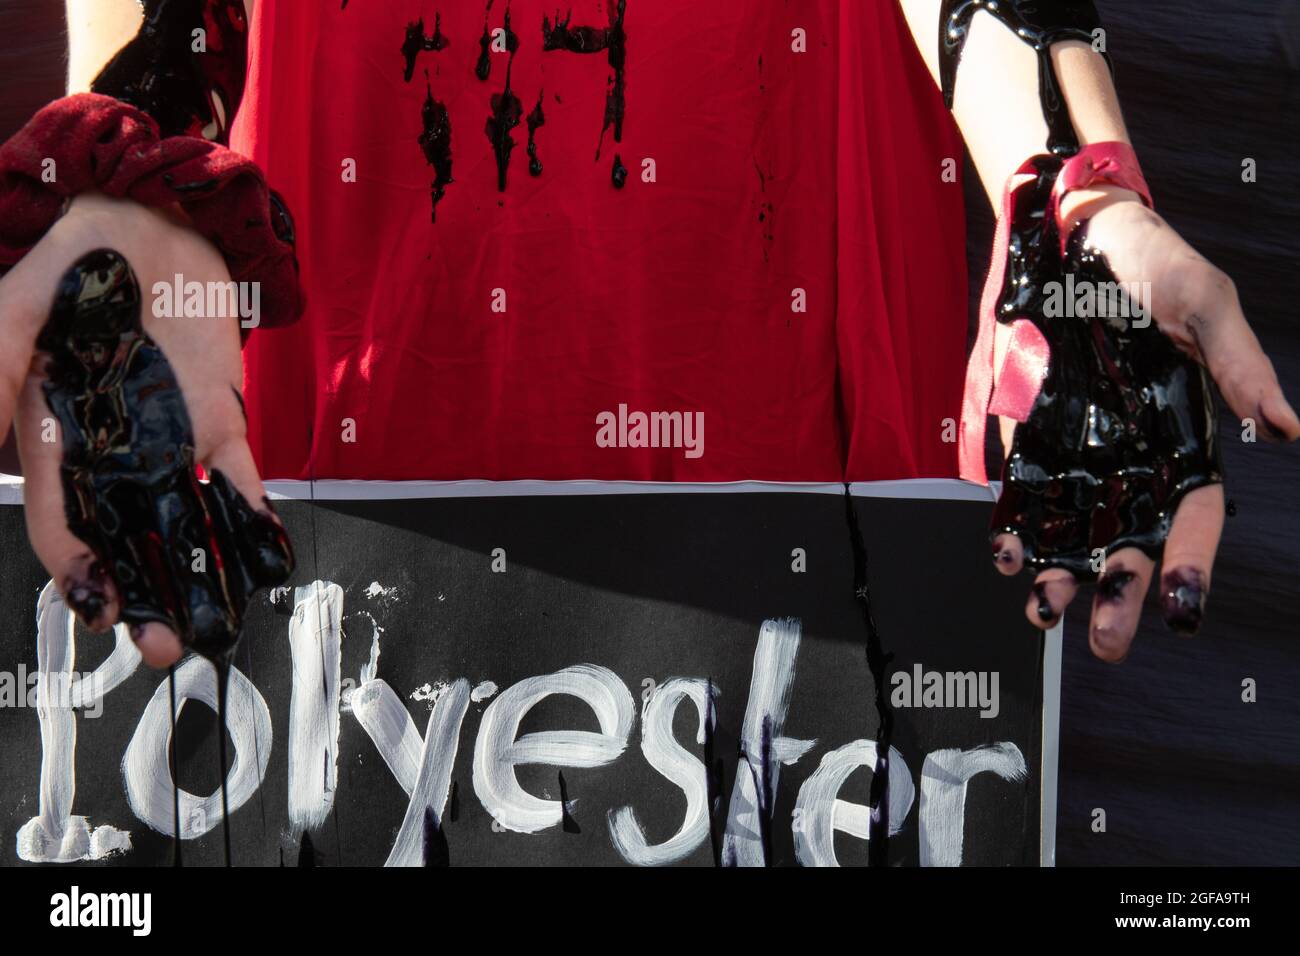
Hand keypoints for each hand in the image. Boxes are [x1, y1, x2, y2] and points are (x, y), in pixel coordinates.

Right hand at [0, 194, 291, 667]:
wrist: (150, 223)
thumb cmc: (72, 267)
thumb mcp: (11, 318)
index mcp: (56, 442)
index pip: (64, 523)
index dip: (80, 570)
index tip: (100, 610)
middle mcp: (114, 457)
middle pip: (129, 543)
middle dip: (146, 596)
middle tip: (165, 646)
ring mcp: (170, 445)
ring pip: (185, 525)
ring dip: (201, 575)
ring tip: (218, 624)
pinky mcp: (221, 424)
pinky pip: (239, 480)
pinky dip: (255, 519)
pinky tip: (269, 561)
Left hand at [990, 187, 1298, 661]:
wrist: (1068, 236)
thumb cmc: (1151, 263)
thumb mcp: (1203, 301)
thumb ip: (1237, 363)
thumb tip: (1289, 427)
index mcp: (1180, 439)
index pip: (1192, 517)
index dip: (1189, 563)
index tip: (1180, 605)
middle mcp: (1128, 460)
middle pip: (1127, 544)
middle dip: (1117, 595)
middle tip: (1105, 645)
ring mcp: (1075, 453)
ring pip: (1070, 535)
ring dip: (1058, 578)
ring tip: (1043, 613)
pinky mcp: (1029, 439)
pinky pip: (1020, 497)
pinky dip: (1011, 530)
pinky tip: (1004, 555)